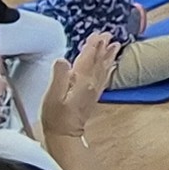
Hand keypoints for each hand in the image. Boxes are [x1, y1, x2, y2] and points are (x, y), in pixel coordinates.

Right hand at [38, 28, 118, 151]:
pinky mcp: (92, 97)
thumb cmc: (56, 116)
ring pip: (103, 69)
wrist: (65, 135)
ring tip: (116, 45)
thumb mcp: (52, 96)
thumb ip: (59, 76)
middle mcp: (91, 84)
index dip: (93, 45)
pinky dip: (108, 69)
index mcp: (82, 81)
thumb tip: (63, 60)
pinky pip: (103, 78)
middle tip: (109, 34)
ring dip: (109, 56)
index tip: (97, 33)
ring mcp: (93, 91)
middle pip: (99, 61)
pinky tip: (110, 66)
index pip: (88, 58)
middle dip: (103, 47)